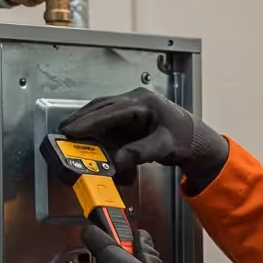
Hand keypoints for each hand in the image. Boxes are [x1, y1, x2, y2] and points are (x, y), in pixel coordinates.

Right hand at [58, 87, 228, 191]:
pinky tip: (89, 138)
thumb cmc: (185, 138)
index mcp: (145, 102)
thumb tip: (118, 161)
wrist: (197, 141)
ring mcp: (133, 106)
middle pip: (102, 106)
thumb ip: (139, 153)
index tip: (73, 130)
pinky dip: (97, 128)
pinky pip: (109, 120)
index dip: (90, 121)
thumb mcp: (163, 147)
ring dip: (87, 122)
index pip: (111, 110)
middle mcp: (137, 100)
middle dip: (82, 118)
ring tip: (70, 133)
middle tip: (64, 131)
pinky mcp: (131, 116)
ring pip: (103, 111)